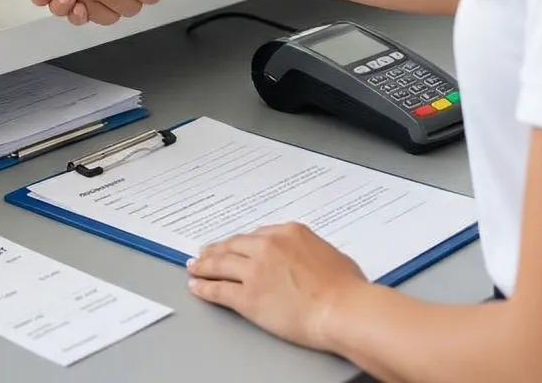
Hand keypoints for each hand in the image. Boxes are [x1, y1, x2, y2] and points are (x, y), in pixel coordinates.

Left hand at [186, 223, 367, 349]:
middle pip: (235, 245)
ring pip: (221, 263)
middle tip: (206, 253)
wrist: (342, 309)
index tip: (235, 246)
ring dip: (204, 265)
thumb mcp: (331, 255)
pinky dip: (204, 287)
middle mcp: (268, 245)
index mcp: (289, 232)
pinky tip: (197, 287)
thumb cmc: (346, 288)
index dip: (242, 243)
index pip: (257, 235)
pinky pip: (219, 289)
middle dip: (218, 249)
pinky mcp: (247, 295)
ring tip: (195, 267)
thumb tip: (309, 259)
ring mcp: (255, 269)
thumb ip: (311, 251)